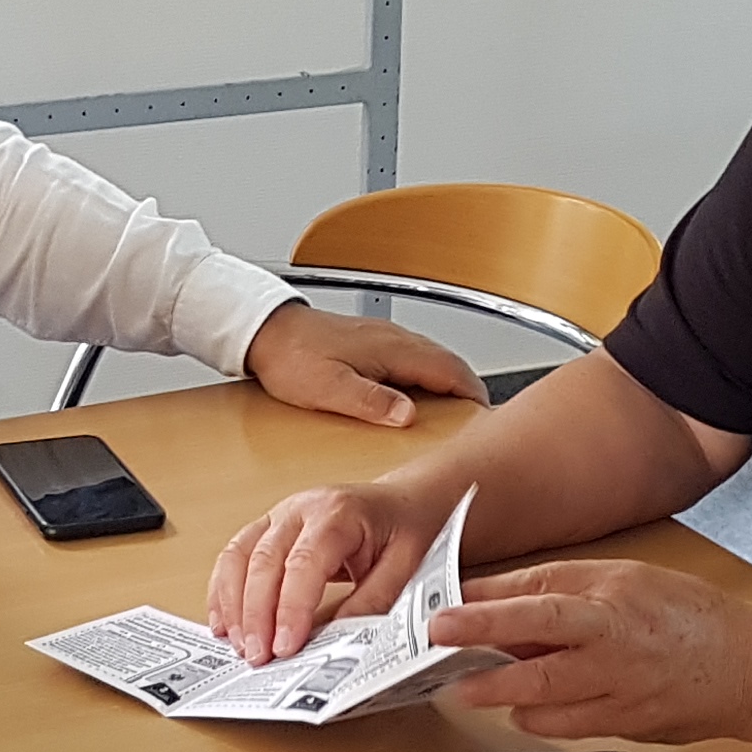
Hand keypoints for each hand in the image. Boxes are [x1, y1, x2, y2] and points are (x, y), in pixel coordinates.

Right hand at [208, 480, 448, 661]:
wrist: (401, 502)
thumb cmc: (403, 529)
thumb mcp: (405, 566)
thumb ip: (373, 600)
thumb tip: (340, 639)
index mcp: (337, 513)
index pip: (304, 562)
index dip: (290, 607)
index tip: (285, 647)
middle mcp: (300, 509)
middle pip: (263, 561)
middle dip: (256, 615)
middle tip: (258, 657)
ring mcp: (277, 517)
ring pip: (238, 557)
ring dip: (232, 606)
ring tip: (240, 647)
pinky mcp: (265, 530)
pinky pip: (232, 558)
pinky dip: (223, 593)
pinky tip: (224, 624)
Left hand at [241, 301, 483, 429]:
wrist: (266, 332)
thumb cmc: (291, 358)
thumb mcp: (329, 389)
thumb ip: (371, 401)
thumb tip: (408, 415)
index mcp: (391, 349)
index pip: (450, 369)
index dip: (472, 394)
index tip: (485, 416)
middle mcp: (394, 338)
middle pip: (447, 363)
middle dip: (467, 390)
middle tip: (477, 419)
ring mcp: (385, 337)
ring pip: (432, 359)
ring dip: (448, 382)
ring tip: (455, 412)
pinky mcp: (372, 341)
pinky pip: (414, 358)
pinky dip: (428, 376)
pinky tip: (417, 395)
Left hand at [434, 560, 751, 744]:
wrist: (748, 666)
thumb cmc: (687, 616)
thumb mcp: (624, 579)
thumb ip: (561, 590)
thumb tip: (494, 599)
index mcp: (613, 598)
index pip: (538, 597)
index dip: (485, 607)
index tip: (442, 613)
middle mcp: (616, 644)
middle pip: (537, 647)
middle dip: (481, 650)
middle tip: (436, 652)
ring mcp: (622, 690)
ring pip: (547, 699)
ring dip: (501, 694)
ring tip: (467, 689)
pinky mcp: (628, 726)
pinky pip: (569, 728)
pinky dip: (539, 719)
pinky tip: (522, 709)